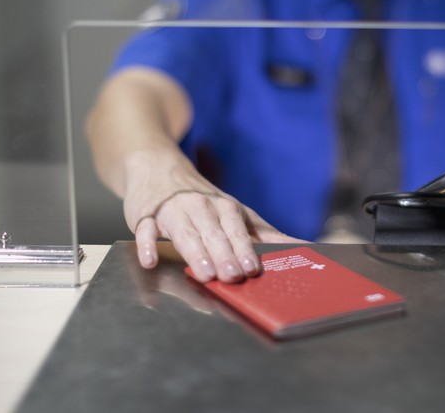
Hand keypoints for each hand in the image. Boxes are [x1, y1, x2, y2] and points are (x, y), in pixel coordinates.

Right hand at [122, 148, 305, 282]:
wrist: (158, 168)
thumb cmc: (201, 199)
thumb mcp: (234, 212)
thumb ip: (263, 232)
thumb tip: (299, 247)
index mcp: (225, 208)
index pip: (237, 231)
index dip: (245, 250)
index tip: (253, 269)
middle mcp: (201, 207)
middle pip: (214, 234)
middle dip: (224, 256)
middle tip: (232, 276)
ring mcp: (172, 210)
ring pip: (185, 233)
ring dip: (195, 253)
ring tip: (204, 274)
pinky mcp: (145, 215)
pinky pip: (145, 230)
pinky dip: (147, 244)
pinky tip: (150, 260)